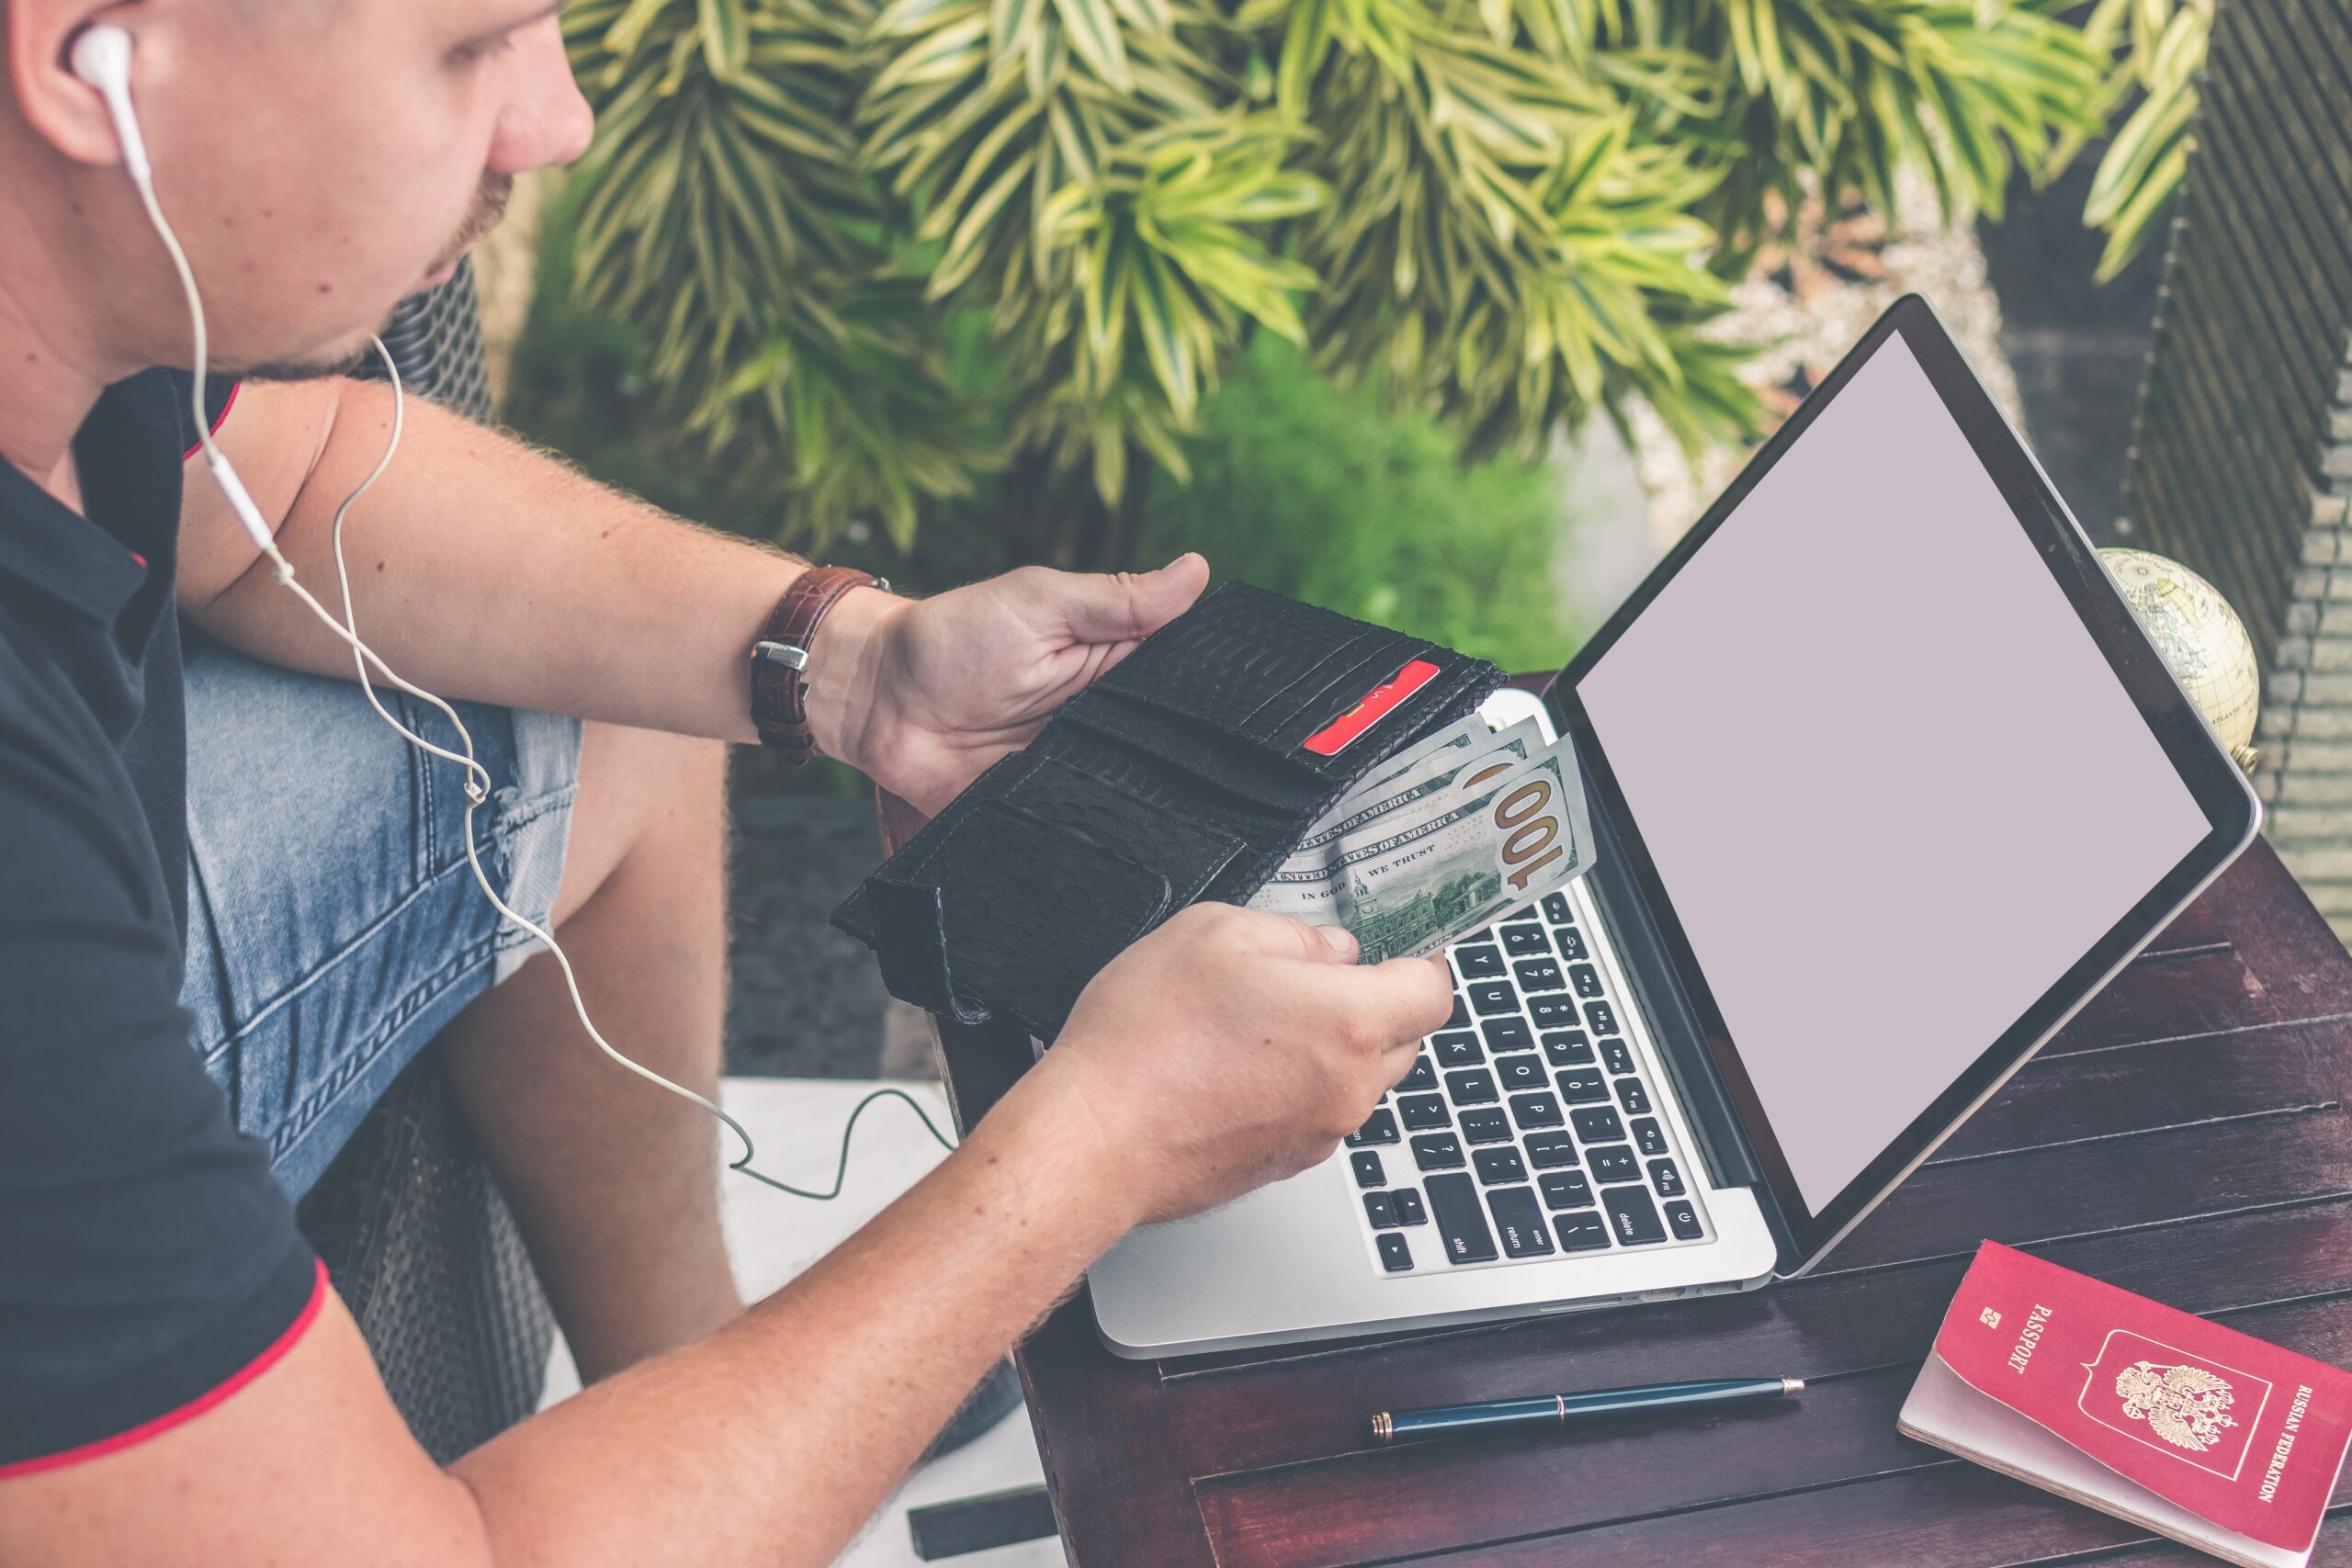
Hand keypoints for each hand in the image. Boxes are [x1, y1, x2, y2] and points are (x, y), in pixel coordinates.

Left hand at [804, 554, 1210, 815]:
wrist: (876, 702)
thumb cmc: (951, 637)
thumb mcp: (1039, 603)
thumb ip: (1116, 599)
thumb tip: (1196, 570)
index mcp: (1113, 665)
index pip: (1183, 681)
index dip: (1213, 690)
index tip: (1248, 701)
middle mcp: (1103, 722)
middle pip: (1167, 747)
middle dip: (1188, 758)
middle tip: (1215, 766)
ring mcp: (1075, 771)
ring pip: (1134, 796)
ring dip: (1146, 799)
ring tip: (1176, 807)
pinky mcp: (1042, 814)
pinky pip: (1082, 833)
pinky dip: (1097, 837)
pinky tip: (1120, 841)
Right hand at [1022, 904, 1455, 1227]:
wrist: (1093, 1140)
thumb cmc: (1144, 1043)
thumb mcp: (1213, 934)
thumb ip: (1292, 934)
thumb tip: (1329, 950)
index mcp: (1348, 1023)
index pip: (1433, 992)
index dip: (1419, 961)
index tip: (1400, 947)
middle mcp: (1348, 1087)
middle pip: (1405, 1039)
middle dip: (1375, 1003)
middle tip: (1315, 977)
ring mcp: (1319, 1133)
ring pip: (1358, 1079)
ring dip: (1331, 1048)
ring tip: (1260, 1021)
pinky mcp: (1283, 1163)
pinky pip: (1316, 1112)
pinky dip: (1296, 1086)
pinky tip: (1236, 1064)